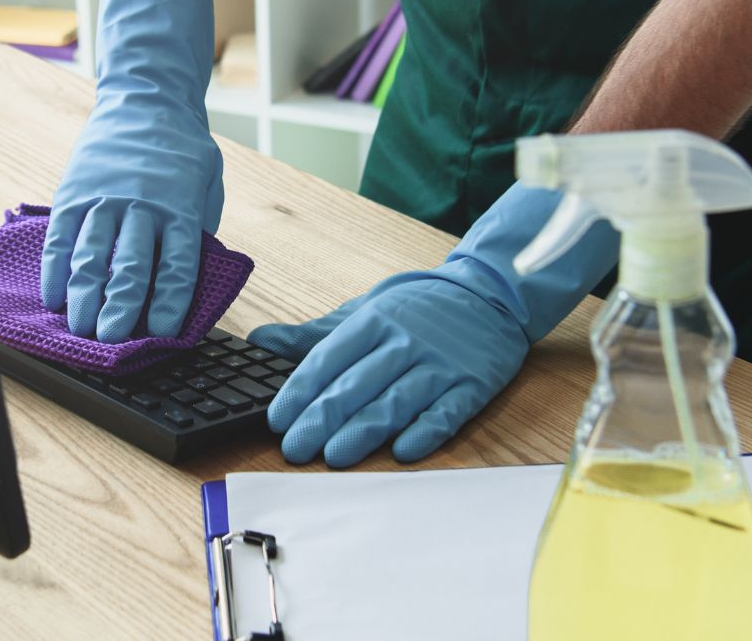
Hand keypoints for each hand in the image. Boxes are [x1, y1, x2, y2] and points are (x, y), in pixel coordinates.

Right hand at [42, 0, 224, 342]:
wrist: (146, 100)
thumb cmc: (182, 152)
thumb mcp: (206, 185)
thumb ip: (196, 231)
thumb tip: (186, 284)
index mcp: (181, 208)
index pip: (177, 264)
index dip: (169, 302)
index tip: (162, 334)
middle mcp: (142, 205)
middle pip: (130, 265)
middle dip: (119, 307)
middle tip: (111, 341)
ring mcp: (104, 198)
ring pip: (91, 254)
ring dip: (84, 296)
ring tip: (79, 328)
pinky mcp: (74, 192)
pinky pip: (61, 237)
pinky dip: (55, 270)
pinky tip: (53, 297)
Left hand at [250, 184, 618, 466]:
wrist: (491, 295)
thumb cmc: (417, 309)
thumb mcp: (364, 311)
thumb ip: (314, 335)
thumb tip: (260, 340)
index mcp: (373, 321)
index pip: (329, 358)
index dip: (301, 391)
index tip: (278, 419)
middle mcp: (404, 342)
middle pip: (357, 385)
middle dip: (322, 419)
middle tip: (295, 448)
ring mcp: (440, 365)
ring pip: (396, 401)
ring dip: (364, 431)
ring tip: (334, 457)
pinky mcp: (472, 385)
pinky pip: (447, 412)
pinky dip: (425, 432)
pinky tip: (404, 451)